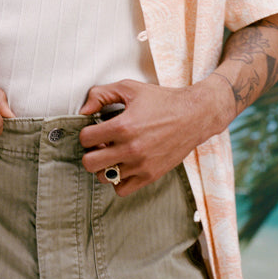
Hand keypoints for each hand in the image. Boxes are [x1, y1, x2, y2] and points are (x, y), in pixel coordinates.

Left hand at [78, 78, 230, 195]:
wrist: (193, 115)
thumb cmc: (161, 100)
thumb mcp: (129, 88)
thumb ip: (101, 95)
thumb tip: (84, 111)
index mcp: (123, 126)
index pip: (86, 139)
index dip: (87, 133)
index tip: (95, 130)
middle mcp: (131, 148)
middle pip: (90, 163)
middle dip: (90, 152)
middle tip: (100, 145)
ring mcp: (141, 165)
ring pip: (104, 177)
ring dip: (103, 166)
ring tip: (112, 154)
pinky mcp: (151, 175)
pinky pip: (122, 190)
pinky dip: (117, 180)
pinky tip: (123, 165)